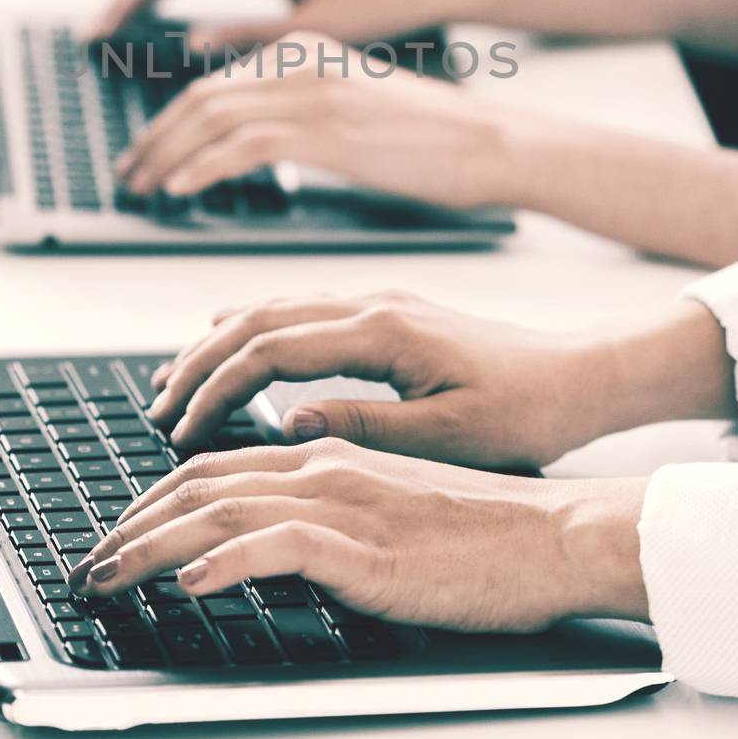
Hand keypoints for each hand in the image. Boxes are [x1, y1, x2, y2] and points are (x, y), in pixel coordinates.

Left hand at [71, 440, 649, 633]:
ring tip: (108, 577)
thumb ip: (331, 508)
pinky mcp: (366, 547)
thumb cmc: (481, 530)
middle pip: (199, 483)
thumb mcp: (391, 506)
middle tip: (90, 566)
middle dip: (131, 525)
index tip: (118, 535)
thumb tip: (273, 533)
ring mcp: (342, 503)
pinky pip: (278, 546)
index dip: (154, 500)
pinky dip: (226, 560)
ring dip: (151, 546)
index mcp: (327, 453)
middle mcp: (323, 466)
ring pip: (220, 509)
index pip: (215, 467)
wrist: (552, 532)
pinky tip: (191, 584)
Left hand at [115, 32, 512, 207]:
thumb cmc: (437, 141)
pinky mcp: (329, 127)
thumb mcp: (358, 113)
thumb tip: (261, 144)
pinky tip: (182, 190)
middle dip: (156, 140)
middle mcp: (304, 60)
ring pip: (212, 117)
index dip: (171, 123)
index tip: (150, 156)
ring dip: (167, 156)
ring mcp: (315, 91)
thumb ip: (307, 116)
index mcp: (308, 52)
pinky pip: (244, 144)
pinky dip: (203, 167)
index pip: (217, 83)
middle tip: (131, 176)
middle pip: (202, 96)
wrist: (494, 143)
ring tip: (145, 188)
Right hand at [142, 290, 604, 462]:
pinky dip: (252, 327)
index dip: (217, 388)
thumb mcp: (448, 436)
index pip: (269, 349)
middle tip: (157, 404)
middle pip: (257, 320)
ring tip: (174, 377)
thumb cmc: (527, 410)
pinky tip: (231, 338)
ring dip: (217, 341)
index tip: (182, 428)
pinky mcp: (387, 313)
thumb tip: (290, 424)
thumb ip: (367, 427)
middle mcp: (372, 304)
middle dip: (198, 361)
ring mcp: (378, 303)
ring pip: (273, 308)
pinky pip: (299, 310)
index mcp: (382, 331)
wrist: (580, 375)